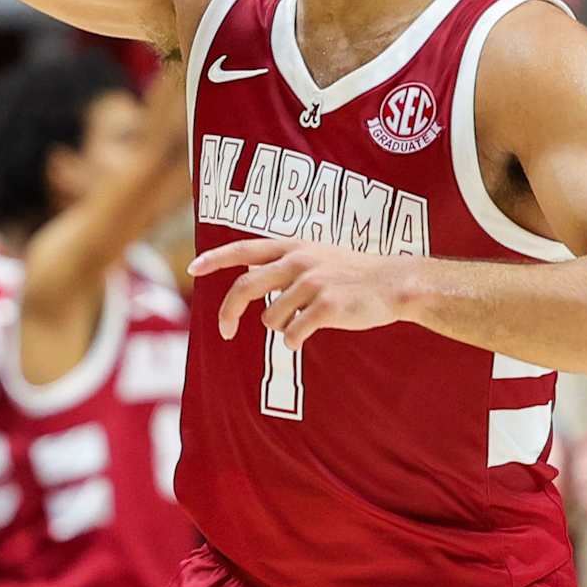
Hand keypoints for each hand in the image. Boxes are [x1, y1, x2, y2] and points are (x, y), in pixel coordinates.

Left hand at [189, 237, 417, 348]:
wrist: (395, 284)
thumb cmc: (354, 274)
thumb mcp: (318, 255)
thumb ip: (284, 261)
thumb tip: (250, 269)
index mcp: (293, 247)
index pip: (244, 249)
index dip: (215, 259)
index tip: (192, 269)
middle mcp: (298, 261)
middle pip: (245, 287)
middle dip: (228, 313)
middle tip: (224, 332)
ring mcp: (312, 283)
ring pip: (271, 319)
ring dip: (281, 328)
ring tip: (305, 321)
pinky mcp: (326, 307)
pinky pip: (292, 334)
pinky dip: (295, 339)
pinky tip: (310, 333)